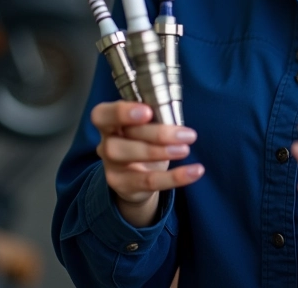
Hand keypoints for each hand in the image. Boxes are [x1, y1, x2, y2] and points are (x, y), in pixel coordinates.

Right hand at [91, 101, 202, 226]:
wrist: (135, 176)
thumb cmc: (143, 139)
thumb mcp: (145, 125)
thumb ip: (153, 115)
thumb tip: (174, 114)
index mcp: (108, 122)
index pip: (102, 115)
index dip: (122, 112)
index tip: (148, 111)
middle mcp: (105, 143)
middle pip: (121, 139)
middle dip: (156, 134)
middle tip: (186, 134)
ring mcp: (112, 167)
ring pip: (132, 158)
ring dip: (162, 152)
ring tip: (186, 150)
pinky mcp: (124, 186)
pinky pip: (150, 182)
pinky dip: (176, 177)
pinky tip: (196, 171)